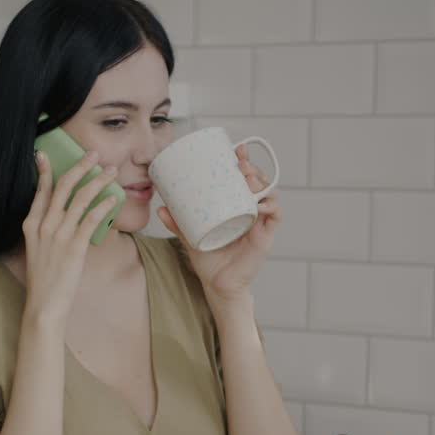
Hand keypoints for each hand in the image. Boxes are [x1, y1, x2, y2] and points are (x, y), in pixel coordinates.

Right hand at [21, 150, 119, 323]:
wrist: (44, 304)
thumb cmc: (44, 279)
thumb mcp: (37, 249)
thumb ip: (46, 230)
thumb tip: (63, 215)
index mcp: (31, 224)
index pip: (41, 190)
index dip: (45, 170)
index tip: (45, 154)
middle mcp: (43, 225)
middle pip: (64, 186)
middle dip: (80, 166)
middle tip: (93, 154)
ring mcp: (59, 235)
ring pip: (81, 198)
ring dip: (98, 181)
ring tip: (111, 172)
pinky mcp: (74, 246)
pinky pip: (92, 218)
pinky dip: (104, 205)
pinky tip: (113, 199)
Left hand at [157, 143, 280, 305]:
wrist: (218, 286)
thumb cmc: (209, 259)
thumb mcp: (191, 236)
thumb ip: (178, 223)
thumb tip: (160, 207)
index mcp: (237, 206)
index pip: (245, 179)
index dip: (245, 161)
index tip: (236, 149)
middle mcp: (252, 212)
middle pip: (260, 182)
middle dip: (254, 168)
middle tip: (240, 163)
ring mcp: (260, 224)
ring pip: (270, 195)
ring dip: (263, 183)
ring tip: (248, 178)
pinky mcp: (265, 238)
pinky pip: (275, 217)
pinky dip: (271, 207)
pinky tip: (260, 203)